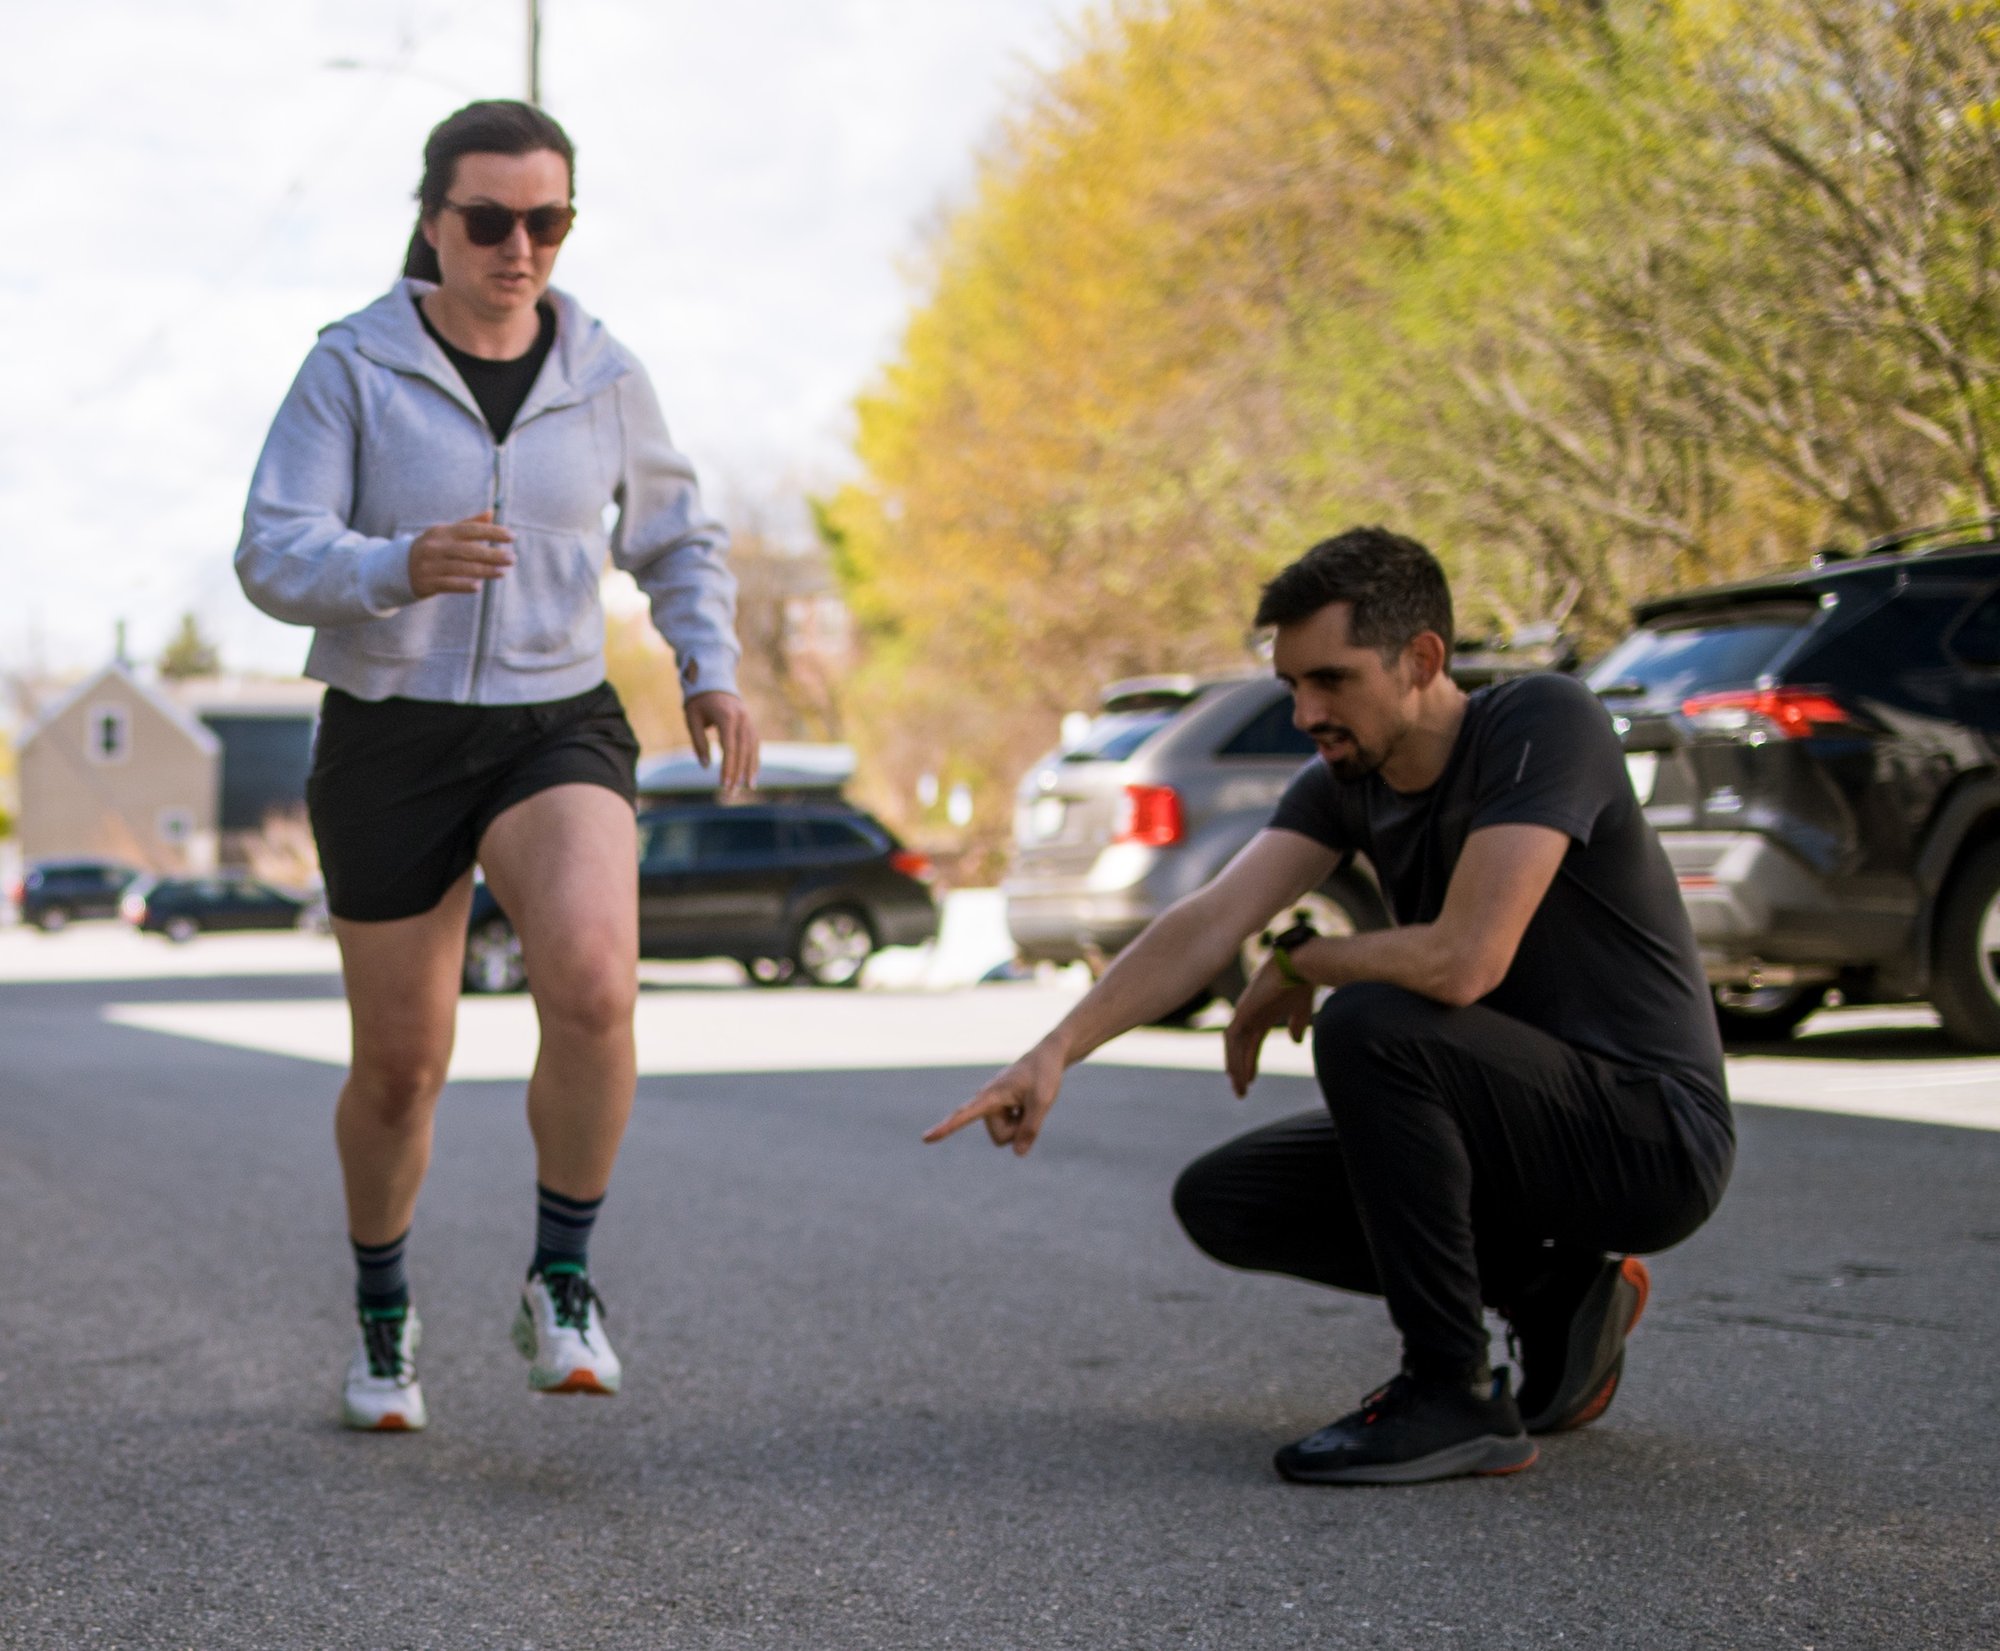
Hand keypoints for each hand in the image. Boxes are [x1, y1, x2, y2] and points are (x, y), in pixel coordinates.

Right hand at [408, 511, 514, 596]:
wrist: (399, 568)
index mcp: (442, 532)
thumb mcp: (445, 533)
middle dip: (492, 554)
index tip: (512, 537)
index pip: (471, 530)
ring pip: (461, 568)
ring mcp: (430, 565)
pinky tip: (479, 586)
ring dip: (484, 571)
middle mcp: (435, 547)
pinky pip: (448, 584)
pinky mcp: (427, 582)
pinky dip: (463, 585)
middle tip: (512, 558)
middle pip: (468, 550)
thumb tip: (491, 513)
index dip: (492, 532)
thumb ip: (468, 524)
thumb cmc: (432, 548)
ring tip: (503, 572)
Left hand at [685, 690, 758, 793]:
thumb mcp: (692, 719)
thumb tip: (706, 766)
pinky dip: (754, 760)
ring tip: (748, 788)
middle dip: (738, 773)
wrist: (714, 681)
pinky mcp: (750, 725)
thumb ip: (699, 742)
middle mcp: (742, 720)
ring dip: (751, 769)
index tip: (723, 784)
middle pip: (743, 751)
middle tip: (732, 792)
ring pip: (753, 749)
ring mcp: (749, 722)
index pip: (729, 748)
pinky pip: (755, 745)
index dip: (728, 767)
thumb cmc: (699, 702)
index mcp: (726, 717)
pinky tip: (752, 775)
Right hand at [924, 1040, 1065, 1155]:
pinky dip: (1021, 1121)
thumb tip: (1017, 1153)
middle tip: (1030, 1104)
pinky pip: (1009, 1130)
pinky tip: (1025, 1102)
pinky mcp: (998, 1110)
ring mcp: (992, 1107)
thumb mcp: (1042, 1101)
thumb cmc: (1043, 1075)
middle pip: (1001, 1138)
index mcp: (991, 1096)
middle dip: (1018, 1129)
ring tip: (1028, 1101)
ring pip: (1005, 1137)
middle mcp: (986, 1102)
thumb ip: (1031, 1129)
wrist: (1046, 1057)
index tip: (925, 1138)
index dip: (945, 1128)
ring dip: (1020, 1124)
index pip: (964, 1115)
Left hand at [1222, 956, 1314, 1096]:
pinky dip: (1232, 1056)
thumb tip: (1295, 1041)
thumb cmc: (1303, 982)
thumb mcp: (1301, 1011)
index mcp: (1262, 1015)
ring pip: (1232, 1045)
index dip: (1249, 1062)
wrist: (1302, 964)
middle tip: (1241, 1092)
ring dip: (1235, 1067)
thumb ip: (1297, 1025)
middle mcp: (1250, 1015)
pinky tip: (1235, 1072)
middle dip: (1239, 1070)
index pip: (1250, 1043)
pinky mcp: (1243, 1010)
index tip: (1250, 1081)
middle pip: (1239, 1047)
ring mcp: (1244, 1011)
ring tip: (1239, 1088)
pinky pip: (1232, 1038)